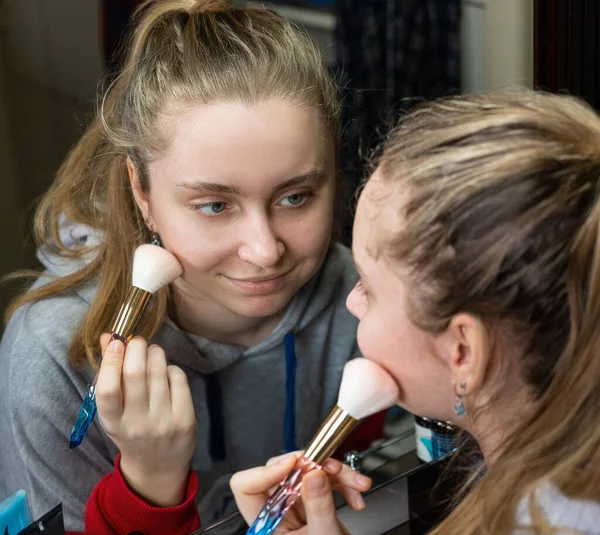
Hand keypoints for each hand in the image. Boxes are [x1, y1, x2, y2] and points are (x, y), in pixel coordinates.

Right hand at [96, 335, 196, 505]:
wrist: (158, 466)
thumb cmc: (131, 430)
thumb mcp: (115, 411)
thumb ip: (109, 374)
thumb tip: (108, 337)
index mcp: (114, 423)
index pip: (108, 391)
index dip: (111, 362)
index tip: (116, 342)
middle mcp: (138, 424)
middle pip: (136, 375)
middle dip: (137, 349)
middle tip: (137, 341)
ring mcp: (164, 422)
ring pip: (159, 372)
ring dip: (155, 354)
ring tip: (152, 352)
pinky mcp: (185, 419)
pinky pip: (178, 379)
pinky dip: (171, 368)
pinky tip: (166, 372)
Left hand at [230, 452, 371, 533]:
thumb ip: (319, 508)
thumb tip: (313, 474)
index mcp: (266, 528)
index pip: (246, 487)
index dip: (266, 471)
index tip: (294, 465)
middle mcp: (275, 515)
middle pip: (281, 472)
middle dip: (313, 466)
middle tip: (333, 468)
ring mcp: (293, 508)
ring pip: (306, 472)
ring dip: (337, 474)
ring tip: (356, 483)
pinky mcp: (311, 503)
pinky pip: (322, 479)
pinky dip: (342, 482)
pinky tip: (355, 492)